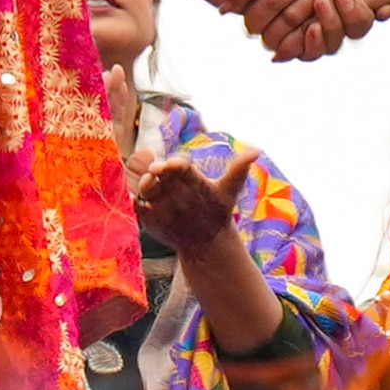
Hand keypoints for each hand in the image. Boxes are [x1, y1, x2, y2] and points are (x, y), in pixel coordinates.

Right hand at [136, 149, 258, 265]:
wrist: (207, 239)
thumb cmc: (217, 211)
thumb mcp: (228, 191)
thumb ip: (238, 170)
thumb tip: (256, 150)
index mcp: (185, 172)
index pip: (178, 164)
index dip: (175, 163)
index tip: (175, 165)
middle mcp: (168, 181)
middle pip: (158, 172)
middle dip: (156, 171)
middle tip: (156, 173)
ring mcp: (157, 196)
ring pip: (147, 186)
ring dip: (145, 185)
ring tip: (147, 187)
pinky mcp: (148, 212)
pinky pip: (138, 206)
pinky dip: (134, 203)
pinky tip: (133, 201)